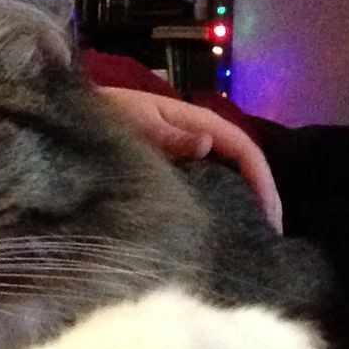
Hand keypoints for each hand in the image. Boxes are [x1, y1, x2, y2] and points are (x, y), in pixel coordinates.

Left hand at [96, 86, 282, 234]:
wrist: (74, 115)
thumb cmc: (104, 114)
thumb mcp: (132, 120)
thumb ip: (166, 132)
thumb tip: (209, 143)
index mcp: (194, 119)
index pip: (242, 146)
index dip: (262, 178)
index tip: (271, 215)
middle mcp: (198, 134)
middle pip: (245, 161)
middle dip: (265, 194)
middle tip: (273, 234)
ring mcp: (188, 149)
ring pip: (232, 172)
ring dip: (250, 199)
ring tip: (260, 234)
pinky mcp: (176, 165)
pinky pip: (210, 181)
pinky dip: (226, 200)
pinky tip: (228, 225)